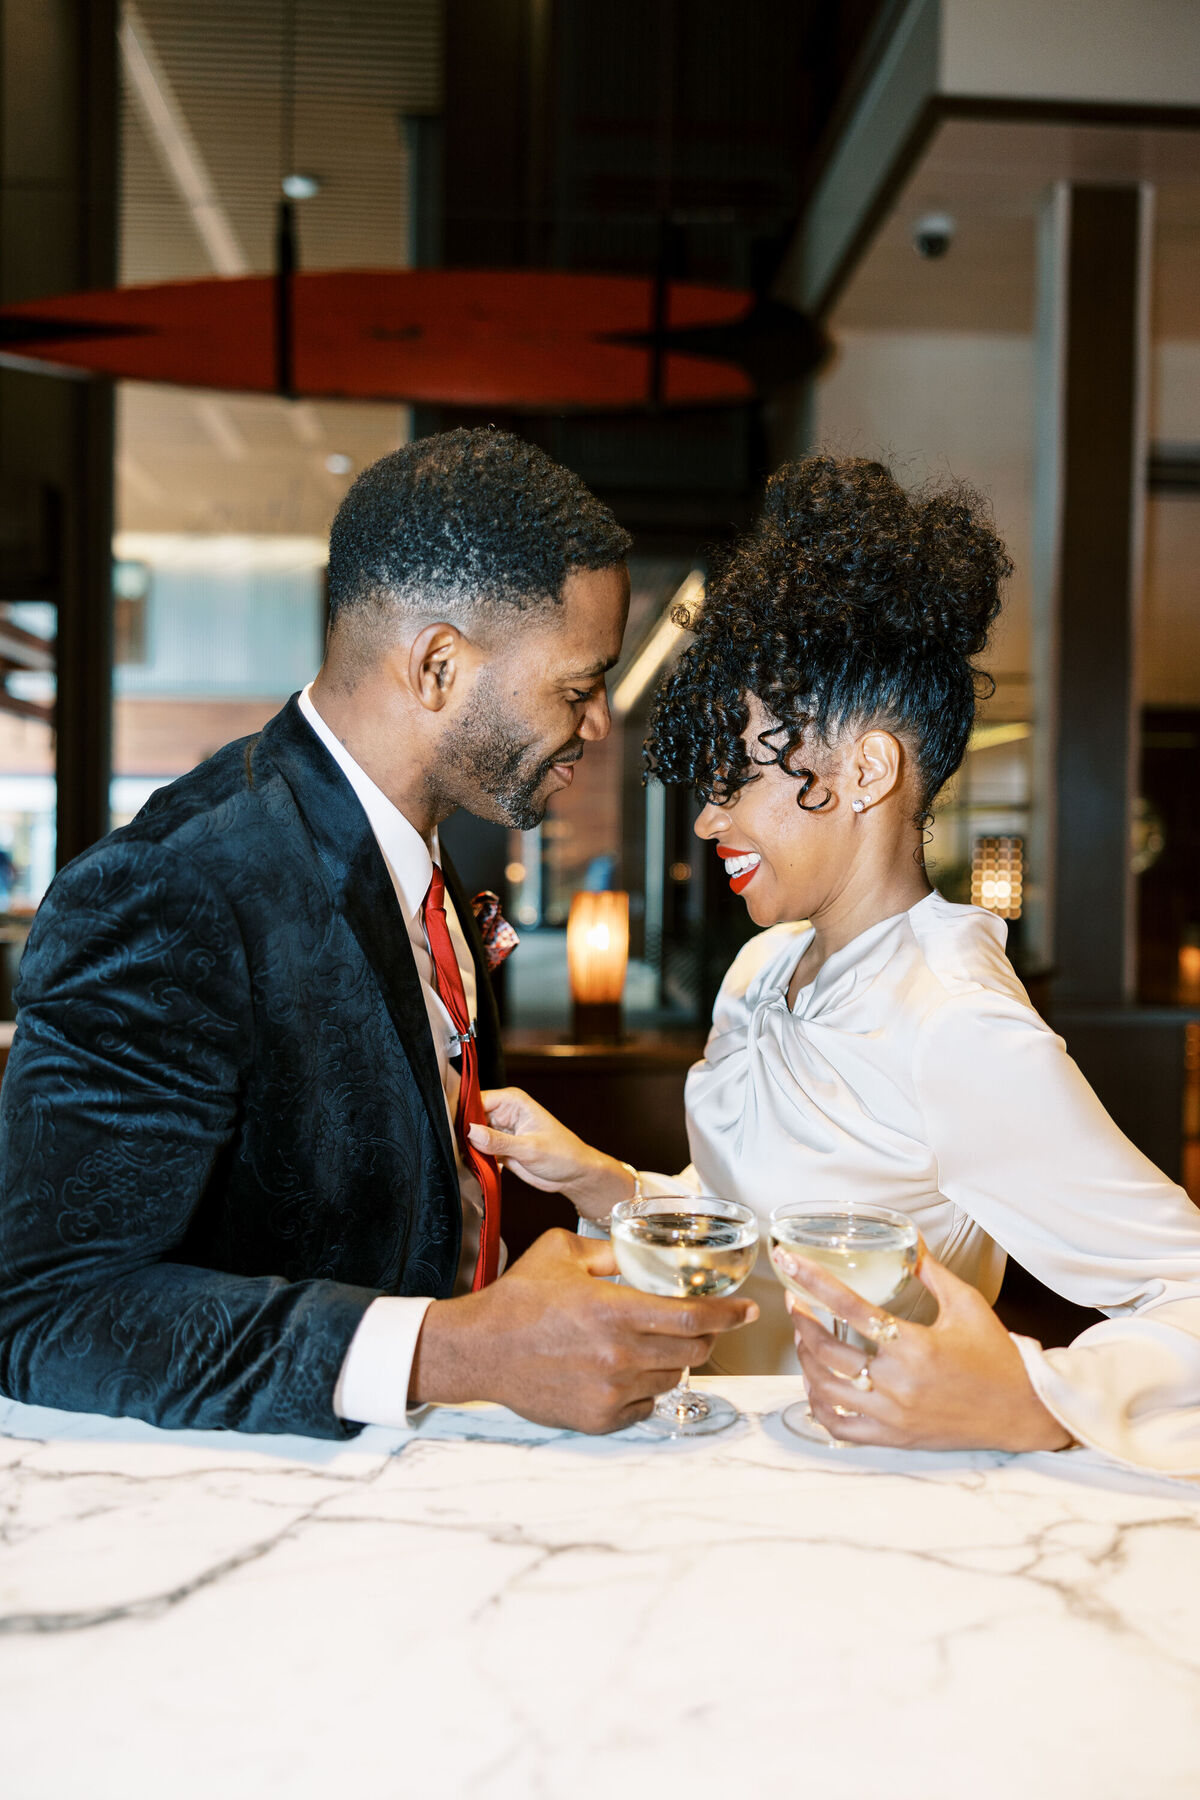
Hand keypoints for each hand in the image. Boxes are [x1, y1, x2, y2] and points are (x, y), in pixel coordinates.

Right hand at [411, 1228, 758, 1433]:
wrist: (479, 1350)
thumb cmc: (518, 1299)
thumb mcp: (562, 1252)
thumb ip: (609, 1250)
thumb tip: (641, 1250)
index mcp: (613, 1309)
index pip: (691, 1316)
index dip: (727, 1313)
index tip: (746, 1310)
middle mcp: (618, 1354)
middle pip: (691, 1349)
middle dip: (704, 1333)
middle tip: (697, 1321)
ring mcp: (610, 1391)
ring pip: (672, 1376)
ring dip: (672, 1357)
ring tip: (647, 1342)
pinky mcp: (599, 1417)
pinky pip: (645, 1403)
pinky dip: (645, 1386)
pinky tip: (624, 1369)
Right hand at [470, 1086, 633, 1218]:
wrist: (575, 1175)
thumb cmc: (563, 1154)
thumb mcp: (530, 1148)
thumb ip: (499, 1141)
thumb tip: (471, 1131)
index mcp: (513, 1102)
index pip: (477, 1101)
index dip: (462, 1115)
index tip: (451, 1131)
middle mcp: (504, 1113)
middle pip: (471, 1118)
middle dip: (464, 1135)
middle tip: (458, 1151)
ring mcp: (501, 1131)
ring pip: (473, 1137)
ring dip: (469, 1149)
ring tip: (469, 1161)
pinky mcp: (500, 1148)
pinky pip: (480, 1151)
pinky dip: (477, 1160)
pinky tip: (479, 1168)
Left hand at [778, 1245, 1071, 1452]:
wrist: (1023, 1409)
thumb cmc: (996, 1356)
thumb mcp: (967, 1304)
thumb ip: (931, 1272)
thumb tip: (908, 1241)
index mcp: (915, 1345)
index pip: (849, 1306)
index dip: (813, 1281)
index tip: (788, 1262)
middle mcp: (899, 1382)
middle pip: (828, 1350)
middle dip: (802, 1321)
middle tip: (796, 1302)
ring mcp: (894, 1415)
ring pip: (827, 1388)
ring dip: (805, 1360)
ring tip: (804, 1339)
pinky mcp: (895, 1437)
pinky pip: (840, 1426)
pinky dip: (819, 1406)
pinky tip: (816, 1385)